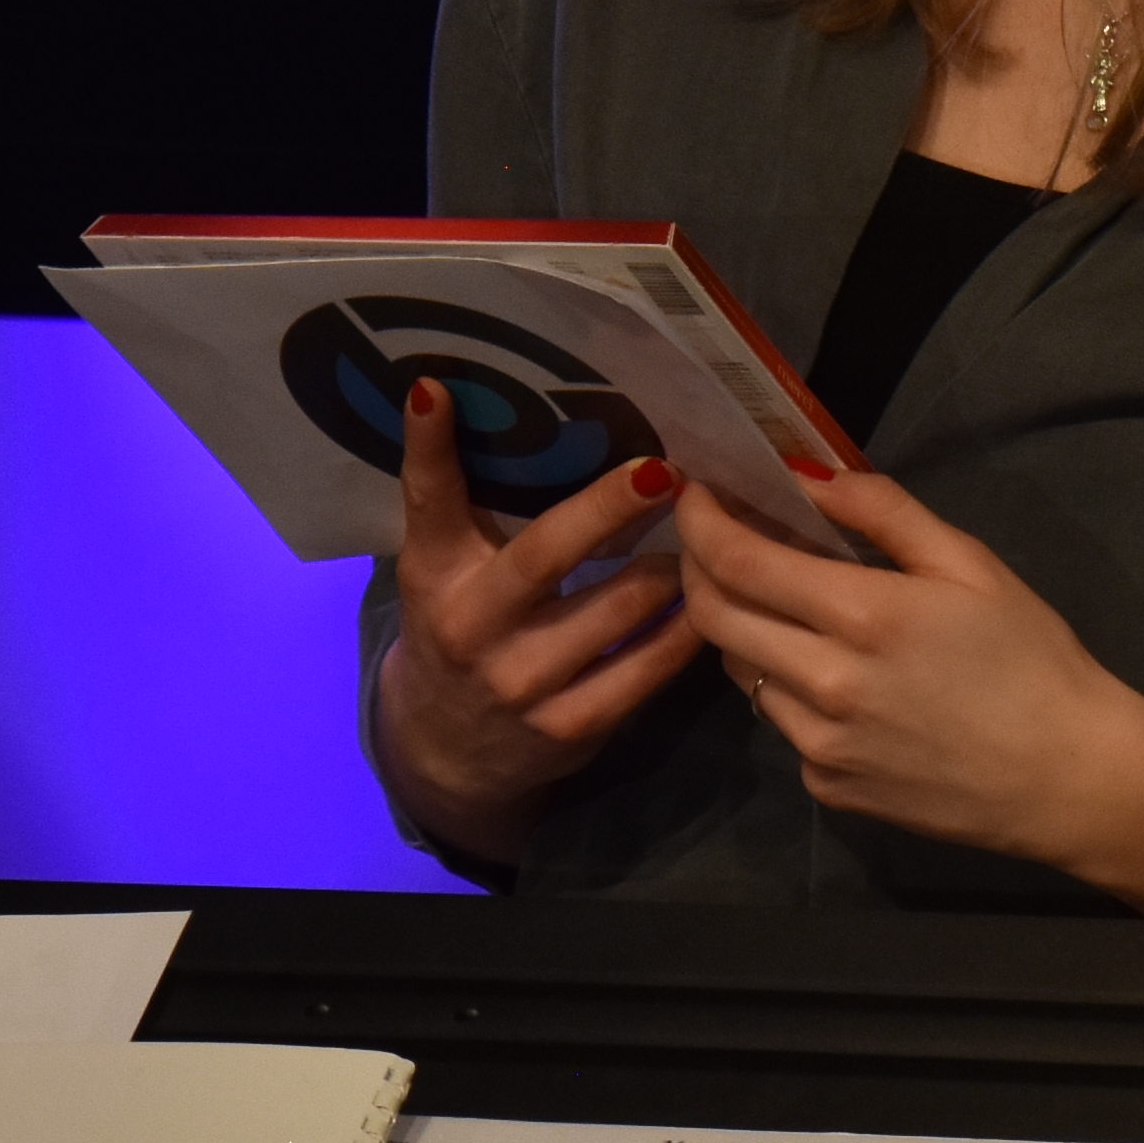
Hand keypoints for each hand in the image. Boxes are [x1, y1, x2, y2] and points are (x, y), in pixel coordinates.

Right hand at [371, 381, 697, 857]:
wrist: (445, 754)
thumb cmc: (463, 627)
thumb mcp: (447, 568)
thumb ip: (469, 504)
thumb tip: (510, 404)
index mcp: (436, 573)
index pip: (429, 503)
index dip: (429, 448)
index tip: (437, 388)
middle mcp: (471, 625)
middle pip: (546, 555)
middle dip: (609, 508)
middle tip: (667, 468)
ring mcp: (522, 682)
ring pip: (619, 609)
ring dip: (674, 563)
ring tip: (709, 527)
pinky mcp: (572, 727)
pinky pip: (648, 667)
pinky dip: (687, 628)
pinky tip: (714, 595)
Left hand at [677, 459, 1143, 885]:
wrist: (1068, 778)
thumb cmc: (1032, 660)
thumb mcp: (972, 565)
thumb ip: (886, 512)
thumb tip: (808, 476)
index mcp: (864, 615)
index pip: (737, 561)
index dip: (701, 520)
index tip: (698, 493)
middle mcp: (824, 683)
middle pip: (714, 617)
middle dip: (698, 567)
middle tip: (715, 540)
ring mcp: (818, 745)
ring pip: (741, 672)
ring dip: (743, 628)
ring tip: (782, 604)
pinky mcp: (826, 788)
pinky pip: (783, 724)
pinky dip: (791, 689)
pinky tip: (842, 682)